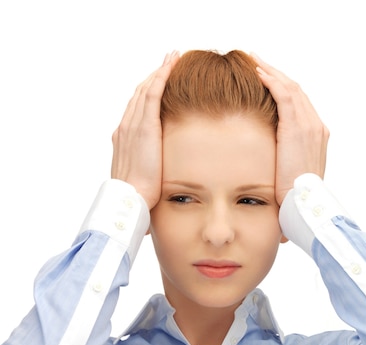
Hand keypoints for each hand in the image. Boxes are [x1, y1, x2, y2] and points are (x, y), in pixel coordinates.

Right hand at [111, 51, 179, 209]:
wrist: (130, 198)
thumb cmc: (137, 194)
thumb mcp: (141, 177)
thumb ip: (148, 167)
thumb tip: (158, 176)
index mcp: (123, 137)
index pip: (137, 108)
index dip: (148, 91)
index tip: (159, 81)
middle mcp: (125, 126)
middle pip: (140, 94)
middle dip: (154, 76)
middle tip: (169, 60)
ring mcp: (133, 124)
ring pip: (147, 89)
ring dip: (160, 70)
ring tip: (173, 56)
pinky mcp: (144, 126)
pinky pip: (153, 93)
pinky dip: (162, 75)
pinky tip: (172, 64)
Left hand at [252, 54, 328, 204]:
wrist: (303, 203)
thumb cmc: (295, 196)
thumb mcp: (291, 173)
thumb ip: (286, 159)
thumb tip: (271, 164)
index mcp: (317, 136)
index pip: (301, 104)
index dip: (283, 88)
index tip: (268, 78)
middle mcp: (316, 126)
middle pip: (297, 90)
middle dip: (277, 74)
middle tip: (258, 61)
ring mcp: (309, 125)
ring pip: (290, 88)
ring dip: (271, 71)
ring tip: (254, 60)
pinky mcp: (297, 127)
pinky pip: (284, 95)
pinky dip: (272, 81)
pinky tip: (258, 72)